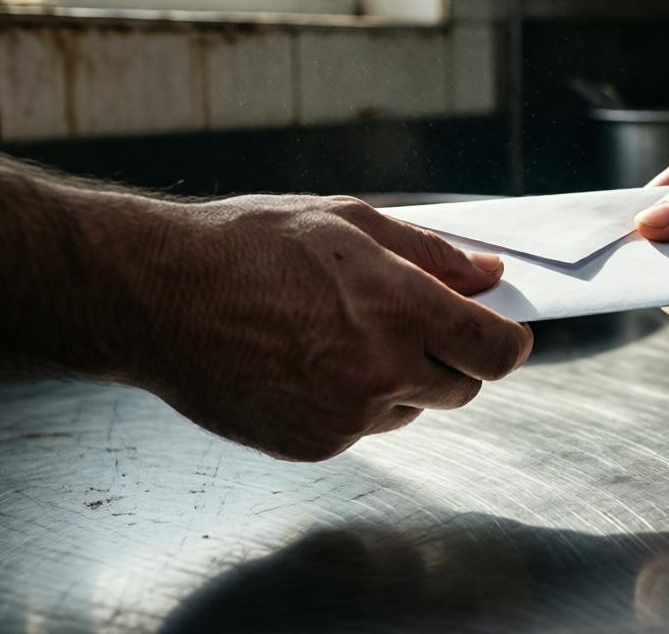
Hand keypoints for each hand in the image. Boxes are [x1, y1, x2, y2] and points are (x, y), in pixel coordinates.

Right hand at [130, 194, 532, 460]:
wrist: (157, 296)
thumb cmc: (249, 245)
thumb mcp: (348, 222)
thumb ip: (431, 254)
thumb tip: (487, 275)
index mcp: (398, 310)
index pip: (496, 352)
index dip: (511, 342)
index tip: (506, 332)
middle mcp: (379, 373)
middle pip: (463, 389)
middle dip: (455, 359)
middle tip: (418, 324)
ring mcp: (344, 418)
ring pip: (410, 410)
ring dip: (400, 381)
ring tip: (341, 335)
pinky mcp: (312, 446)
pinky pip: (361, 428)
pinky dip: (354, 402)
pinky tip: (309, 362)